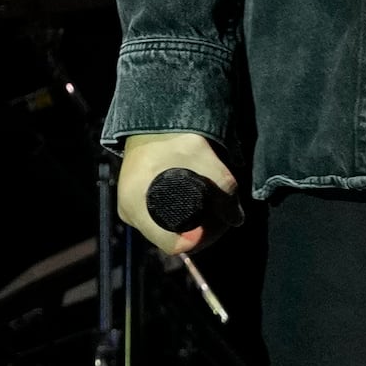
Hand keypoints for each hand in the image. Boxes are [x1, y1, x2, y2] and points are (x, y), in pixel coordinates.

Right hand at [118, 132, 240, 256]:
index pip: (172, 243)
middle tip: (222, 215)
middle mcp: (129, 213)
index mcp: (136, 205)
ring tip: (213, 210)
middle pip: (171, 240)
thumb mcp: (203, 158)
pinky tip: (198, 208)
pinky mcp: (135, 206)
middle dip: (202, 232)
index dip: (201, 238)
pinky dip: (182, 220)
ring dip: (193, 227)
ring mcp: (130, 211)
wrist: (153, 122)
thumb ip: (224, 189)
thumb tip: (236, 219)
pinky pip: (161, 224)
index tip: (219, 222)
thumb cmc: (174, 138)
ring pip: (167, 233)